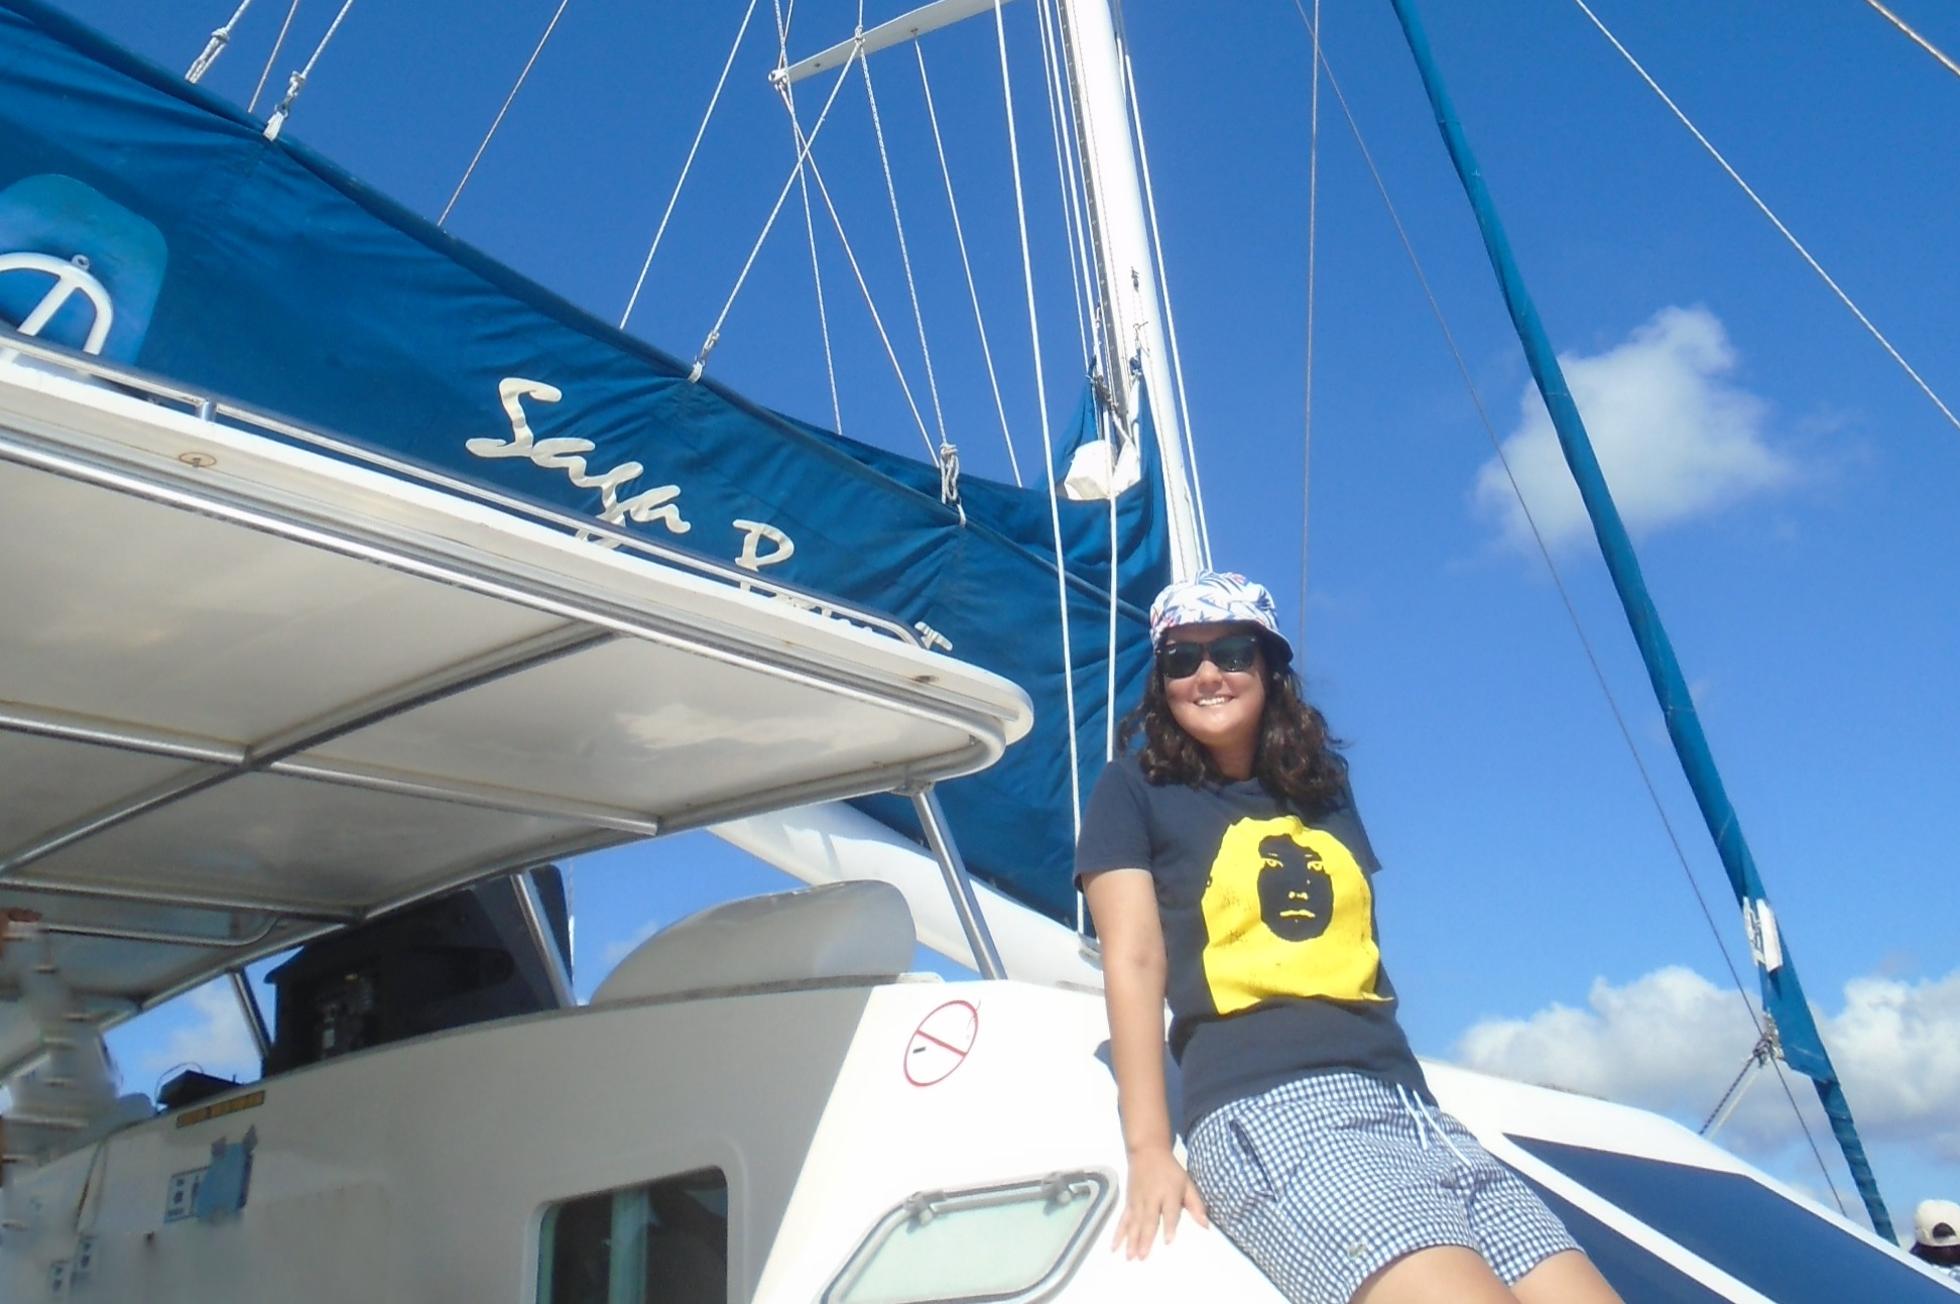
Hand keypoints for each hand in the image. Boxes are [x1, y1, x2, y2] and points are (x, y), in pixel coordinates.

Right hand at [1113, 1145, 1208, 1260]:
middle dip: (1145, 1238)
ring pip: (1134, 1222)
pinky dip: (1118, 1233)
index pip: (1170, 1211)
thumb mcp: (1187, 1183)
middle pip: (1148, 1219)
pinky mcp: (1128, 1202)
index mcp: (1169, 1193)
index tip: (1168, 1241)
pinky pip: (1123, 1219)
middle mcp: (1152, 1197)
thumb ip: (1196, 1204)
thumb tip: (1206, 1226)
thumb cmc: (1171, 1171)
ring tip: (1130, 1256)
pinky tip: (1114, 1246)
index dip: (1169, 1225)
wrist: (1147, 1152)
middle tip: (1143, 1256)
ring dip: (1131, 1240)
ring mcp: (1137, 1200)